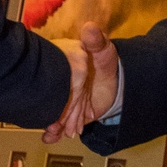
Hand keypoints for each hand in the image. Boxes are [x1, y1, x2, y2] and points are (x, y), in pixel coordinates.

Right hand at [43, 21, 119, 142]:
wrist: (115, 83)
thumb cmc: (105, 63)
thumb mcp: (103, 50)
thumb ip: (96, 41)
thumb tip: (90, 27)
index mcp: (62, 65)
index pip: (56, 78)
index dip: (56, 89)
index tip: (55, 99)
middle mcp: (59, 84)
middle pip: (54, 98)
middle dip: (54, 112)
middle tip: (55, 122)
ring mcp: (63, 100)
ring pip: (55, 113)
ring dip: (53, 124)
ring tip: (54, 132)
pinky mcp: (69, 114)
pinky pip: (60, 124)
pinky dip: (55, 132)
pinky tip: (50, 138)